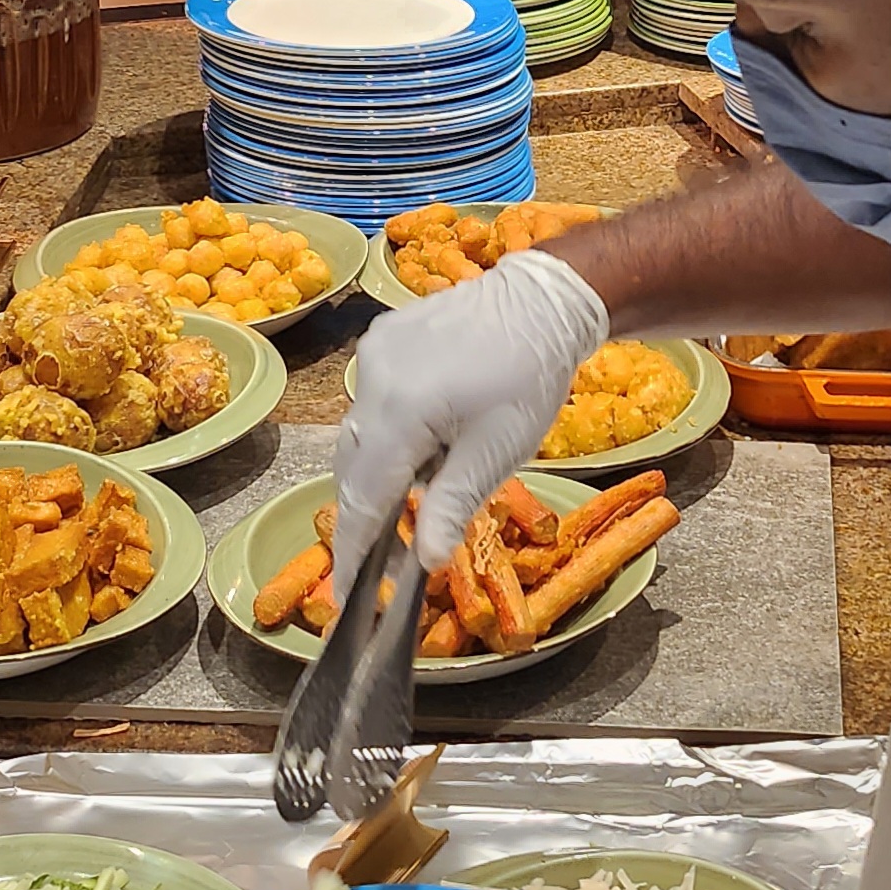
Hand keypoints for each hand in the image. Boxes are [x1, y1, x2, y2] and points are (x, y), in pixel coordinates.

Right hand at [335, 246, 608, 574]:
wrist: (543, 301)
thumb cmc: (528, 379)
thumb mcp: (496, 451)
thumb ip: (451, 505)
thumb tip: (422, 561)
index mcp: (399, 411)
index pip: (364, 495)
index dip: (354, 548)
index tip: (348, 589)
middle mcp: (371, 379)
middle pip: (352, 465)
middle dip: (364, 513)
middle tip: (383, 557)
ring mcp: (372, 354)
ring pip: (358, 432)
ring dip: (377, 470)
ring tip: (415, 494)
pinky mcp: (380, 340)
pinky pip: (370, 400)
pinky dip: (386, 432)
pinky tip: (423, 440)